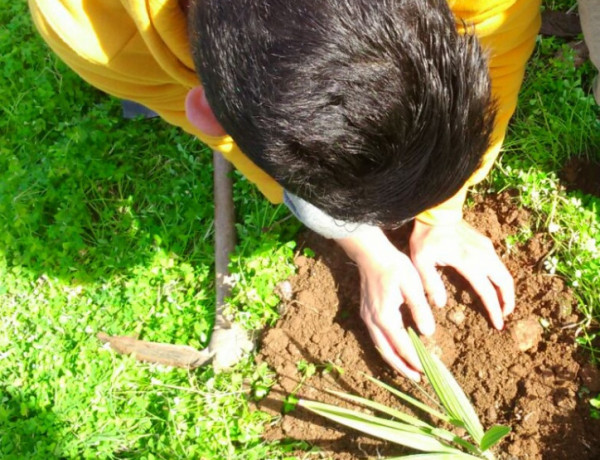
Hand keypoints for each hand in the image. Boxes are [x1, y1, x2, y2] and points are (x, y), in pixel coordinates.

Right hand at [336, 228, 434, 379]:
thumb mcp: (412, 285)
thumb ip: (419, 309)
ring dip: (394, 360)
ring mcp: (367, 317)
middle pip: (387, 352)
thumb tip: (427, 333)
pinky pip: (376, 337)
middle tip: (418, 379)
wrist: (371, 253)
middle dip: (403, 367)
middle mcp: (373, 320)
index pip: (402, 345)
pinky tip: (397, 349)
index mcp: (385, 316)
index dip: (415, 359)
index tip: (429, 370)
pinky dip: (388, 348)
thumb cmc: (394, 266)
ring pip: (380, 346)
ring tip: (409, 369)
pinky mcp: (366, 312)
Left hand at [410, 219, 514, 329]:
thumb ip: (430, 283)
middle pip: (505, 282)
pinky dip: (501, 278)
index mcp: (468, 262)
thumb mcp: (421, 261)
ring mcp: (486, 248)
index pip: (487, 292)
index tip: (498, 324)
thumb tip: (440, 304)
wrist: (436, 212)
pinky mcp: (485, 243)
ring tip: (502, 304)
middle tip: (504, 316)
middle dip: (508, 301)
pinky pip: (499, 264)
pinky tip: (493, 285)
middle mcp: (483, 255)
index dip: (494, 310)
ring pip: (505, 273)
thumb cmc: (427, 236)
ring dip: (506, 290)